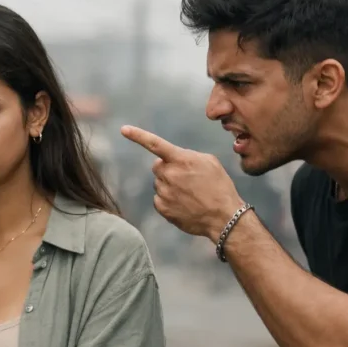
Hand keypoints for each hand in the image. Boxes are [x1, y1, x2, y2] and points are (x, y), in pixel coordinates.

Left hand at [121, 125, 244, 241]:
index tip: (124, 129)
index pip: (155, 144)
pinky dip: (168, 201)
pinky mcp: (162, 208)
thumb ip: (188, 156)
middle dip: (167, 169)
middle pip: (157, 166)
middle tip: (185, 179)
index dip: (138, 135)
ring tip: (190, 194)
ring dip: (169, 186)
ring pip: (159, 184)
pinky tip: (184, 204)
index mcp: (181, 159)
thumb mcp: (210, 162)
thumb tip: (175, 160)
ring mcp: (164, 192)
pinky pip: (159, 199)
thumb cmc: (220, 187)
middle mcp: (169, 174)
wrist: (223, 217)